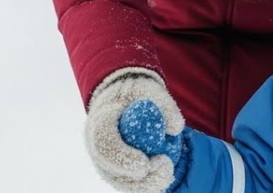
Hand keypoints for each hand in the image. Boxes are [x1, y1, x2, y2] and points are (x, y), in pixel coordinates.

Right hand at [85, 68, 185, 191]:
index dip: (122, 157)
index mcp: (100, 120)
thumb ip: (164, 105)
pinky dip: (145, 184)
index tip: (145, 164)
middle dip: (137, 177)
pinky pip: (127, 183)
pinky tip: (162, 178)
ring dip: (144, 183)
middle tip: (165, 169)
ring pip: (119, 181)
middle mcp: (96, 144)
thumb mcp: (150, 90)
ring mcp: (103, 159)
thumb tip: (175, 128)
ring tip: (168, 172)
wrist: (123, 100)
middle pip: (109, 169)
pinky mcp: (113, 169)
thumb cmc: (137, 94)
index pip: (104, 143)